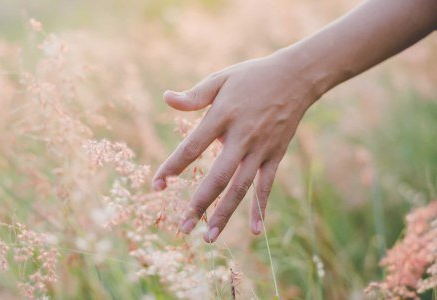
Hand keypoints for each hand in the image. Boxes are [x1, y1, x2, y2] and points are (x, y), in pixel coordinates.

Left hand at [152, 51, 319, 242]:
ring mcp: (260, 149)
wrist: (297, 77)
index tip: (156, 184)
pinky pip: (266, 186)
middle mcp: (241, 136)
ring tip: (208, 237)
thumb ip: (194, 96)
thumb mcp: (221, 80)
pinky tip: (254, 231)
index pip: (191, 147)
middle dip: (199, 204)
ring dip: (225, 213)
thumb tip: (165, 98)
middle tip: (183, 227)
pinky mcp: (275, 156)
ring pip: (241, 187)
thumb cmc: (252, 77)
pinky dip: (260, 208)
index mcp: (222, 116)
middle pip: (218, 176)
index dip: (172, 167)